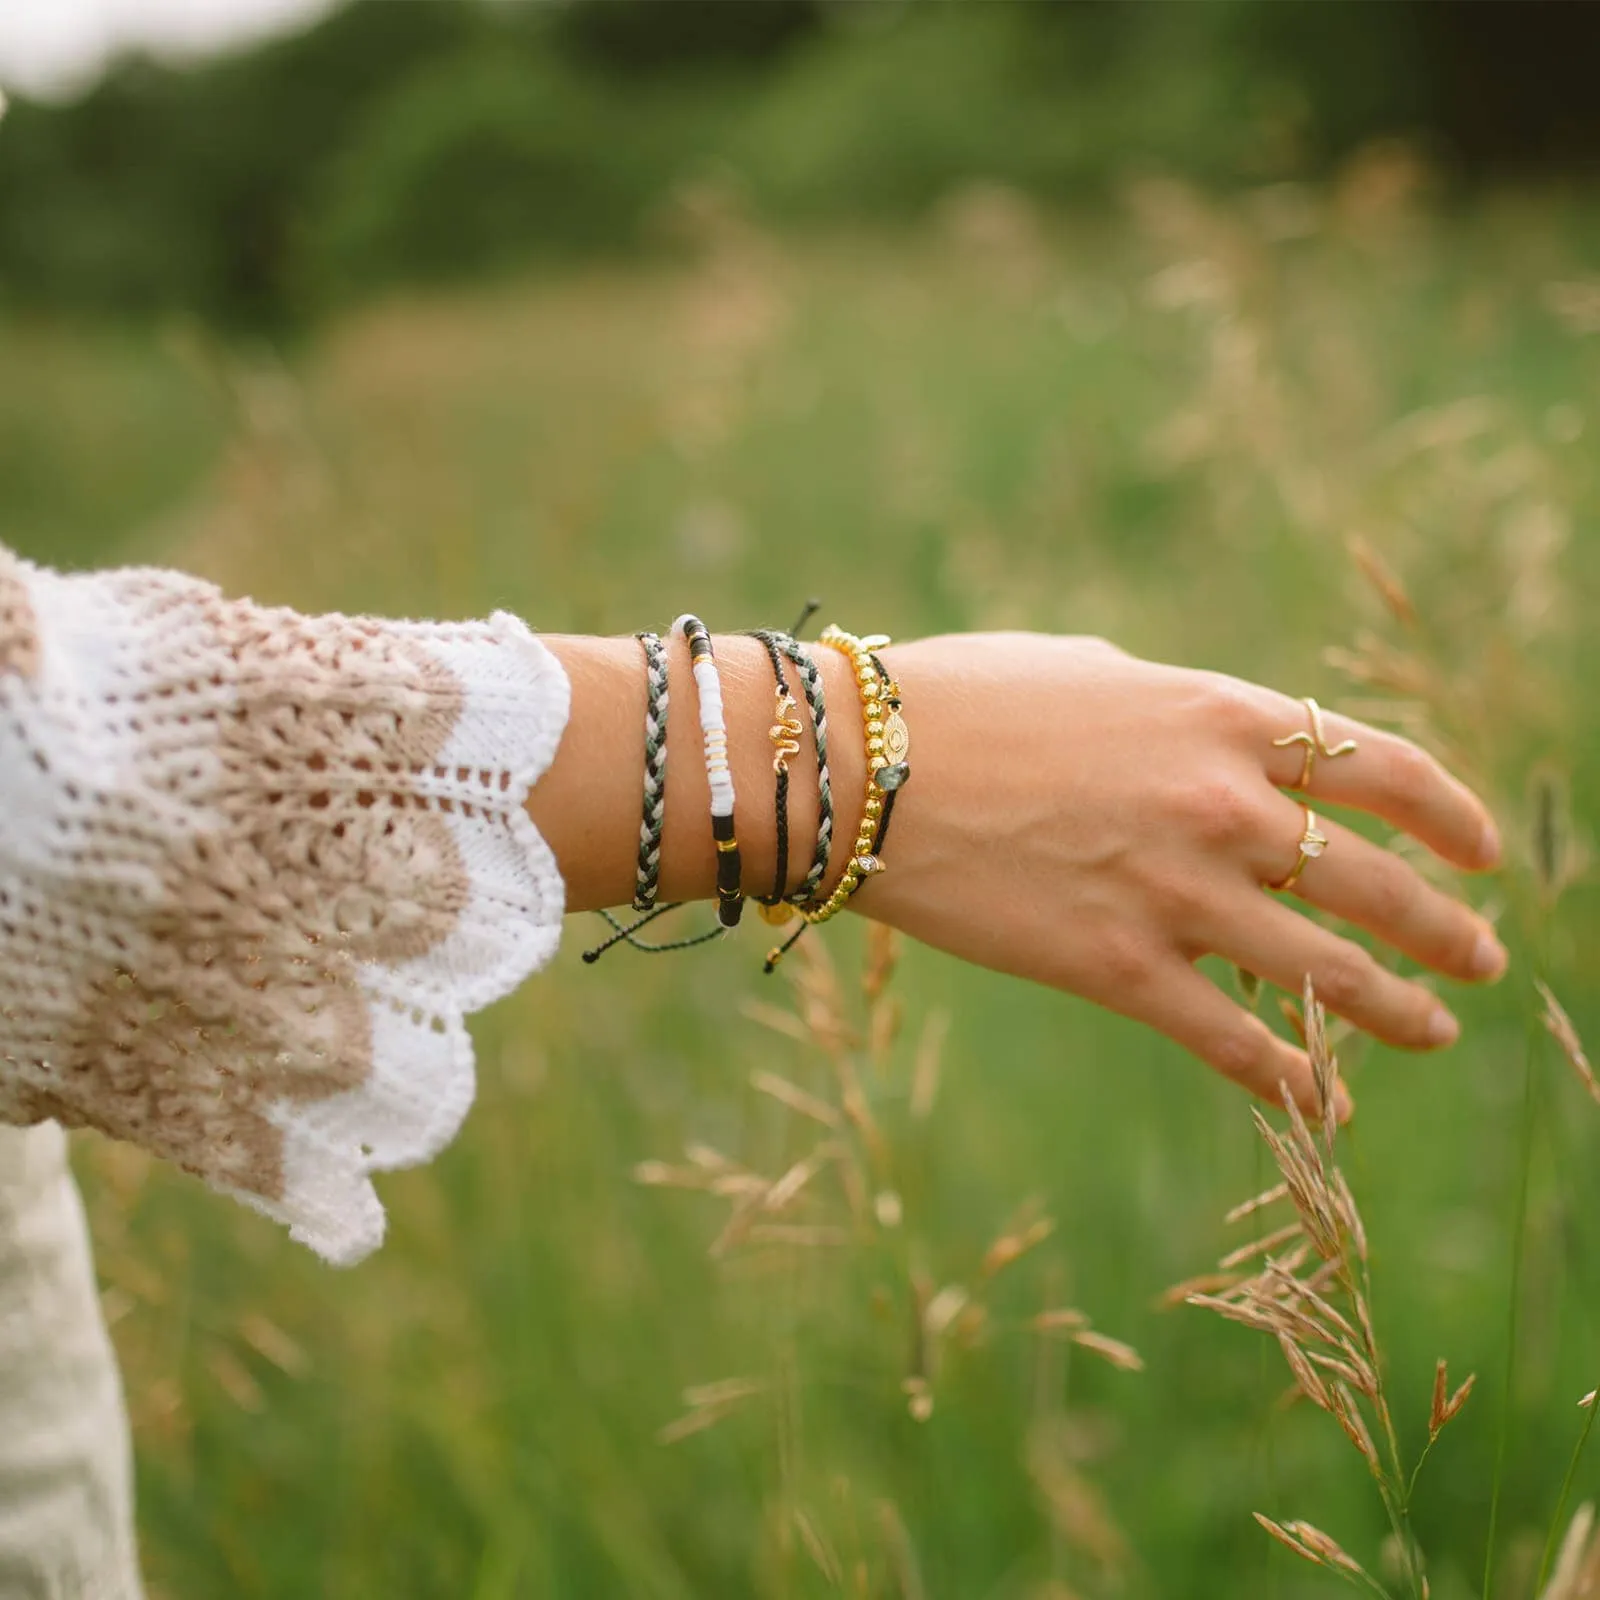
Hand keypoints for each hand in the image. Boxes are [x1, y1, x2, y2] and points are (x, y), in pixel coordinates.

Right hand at [864, 633, 1504, 1117]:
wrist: (860, 768)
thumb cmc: (960, 701)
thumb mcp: (1092, 673)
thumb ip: (1175, 711)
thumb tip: (1217, 747)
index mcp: (1221, 717)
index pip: (1385, 770)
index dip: (1453, 816)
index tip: (1482, 851)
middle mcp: (1221, 805)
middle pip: (1380, 880)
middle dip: (1446, 927)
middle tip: (1480, 957)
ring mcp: (1174, 891)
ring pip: (1327, 970)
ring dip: (1397, 1009)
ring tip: (1434, 1030)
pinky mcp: (1116, 969)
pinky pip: (1235, 1040)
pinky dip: (1294, 1076)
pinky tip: (1329, 1100)